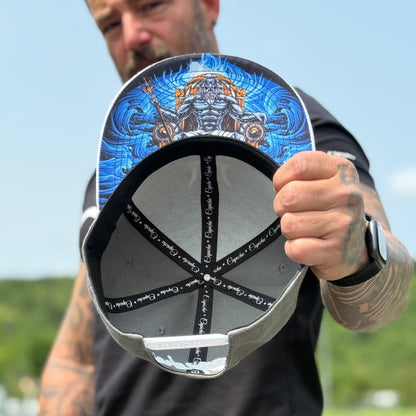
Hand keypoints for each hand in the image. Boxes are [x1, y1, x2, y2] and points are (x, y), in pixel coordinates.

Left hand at [273, 151, 368, 280]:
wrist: (353, 246)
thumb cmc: (328, 209)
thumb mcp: (324, 180)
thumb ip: (301, 172)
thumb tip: (277, 181)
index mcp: (341, 170)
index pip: (299, 164)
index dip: (282, 178)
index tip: (285, 187)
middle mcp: (347, 194)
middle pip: (289, 196)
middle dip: (281, 206)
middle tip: (294, 212)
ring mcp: (344, 224)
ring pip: (289, 224)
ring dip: (289, 229)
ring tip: (304, 229)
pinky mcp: (336, 251)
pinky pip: (295, 248)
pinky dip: (294, 249)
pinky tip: (308, 245)